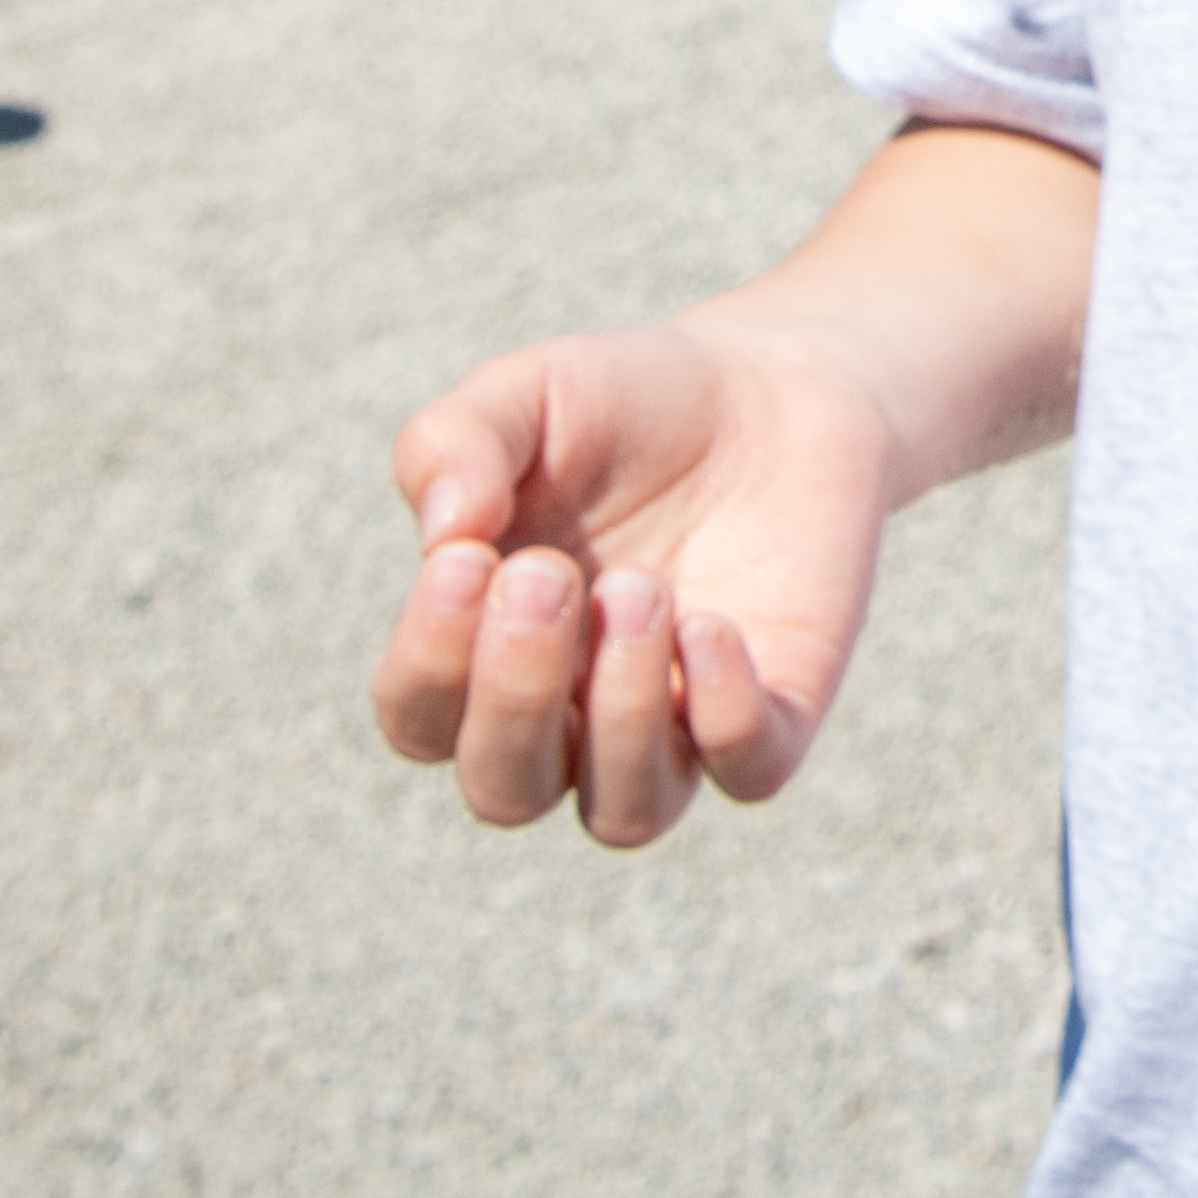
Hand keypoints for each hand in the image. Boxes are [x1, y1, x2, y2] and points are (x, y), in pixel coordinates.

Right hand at [368, 316, 899, 846]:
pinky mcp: (777, 710)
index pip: (419, 720)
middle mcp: (572, 715)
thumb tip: (443, 533)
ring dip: (620, 713)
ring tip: (639, 591)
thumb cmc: (623, 404)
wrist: (773, 386)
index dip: (428, 662)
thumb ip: (454, 444)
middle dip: (515, 695)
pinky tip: (710, 623)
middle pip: (505, 790)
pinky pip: (746, 771)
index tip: (466, 559)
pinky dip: (725, 716)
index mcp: (485, 651)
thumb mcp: (524, 393)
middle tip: (550, 575)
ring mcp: (676, 726)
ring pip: (624, 812)